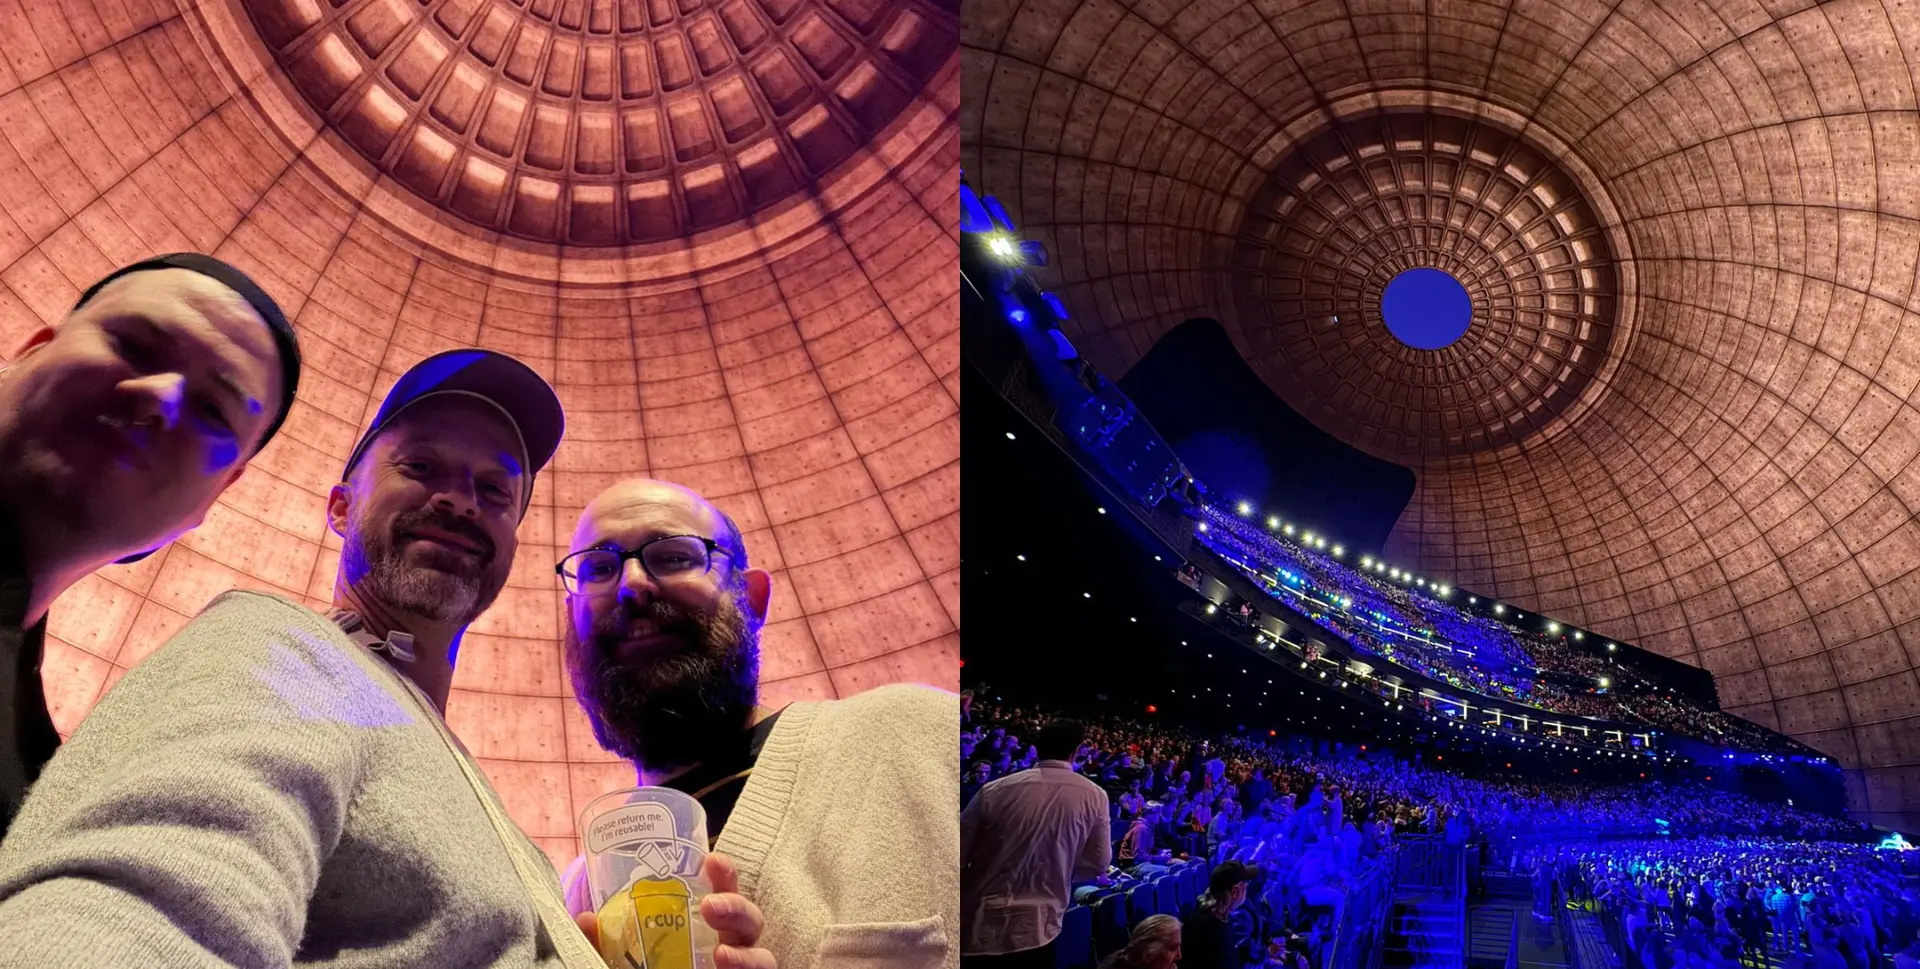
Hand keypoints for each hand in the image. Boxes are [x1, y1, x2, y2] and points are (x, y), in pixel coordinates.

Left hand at [575, 853, 776, 968]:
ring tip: (722, 954)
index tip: (711, 860)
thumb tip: (583, 919)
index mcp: (709, 924)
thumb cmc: (647, 966)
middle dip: (737, 907)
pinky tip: (725, 966)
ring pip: (761, 957)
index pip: (724, 892)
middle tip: (712, 905)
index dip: (724, 874)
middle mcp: (730, 944)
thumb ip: (607, 940)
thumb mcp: (623, 955)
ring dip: (746, 952)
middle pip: (749, 920)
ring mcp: (738, 968)